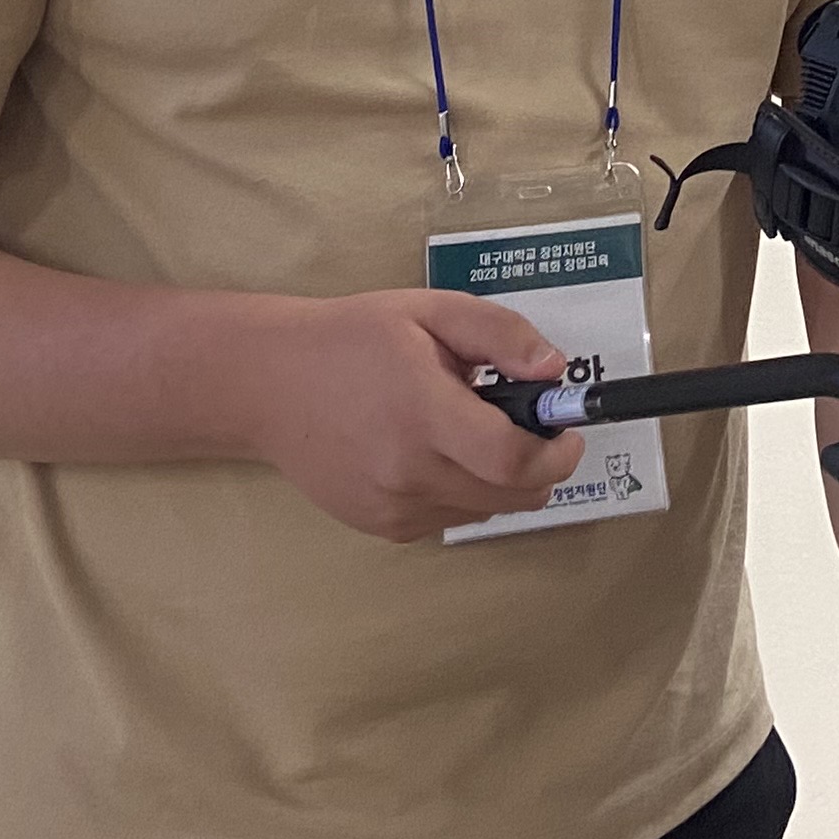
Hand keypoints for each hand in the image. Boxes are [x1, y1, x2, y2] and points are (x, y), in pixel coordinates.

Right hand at [230, 288, 582, 543]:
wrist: (269, 384)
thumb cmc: (353, 339)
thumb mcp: (431, 311)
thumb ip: (500, 335)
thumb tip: (555, 370)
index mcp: (423, 412)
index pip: (514, 461)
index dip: (558, 453)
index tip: (569, 431)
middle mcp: (408, 472)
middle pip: (512, 497)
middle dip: (540, 466)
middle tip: (529, 426)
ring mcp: (393, 507)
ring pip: (486, 510)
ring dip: (498, 478)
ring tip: (466, 430)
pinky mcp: (382, 526)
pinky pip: (450, 517)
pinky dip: (461, 490)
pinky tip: (430, 451)